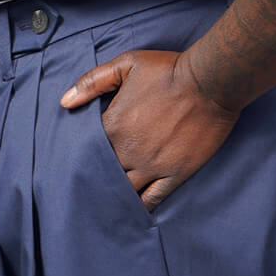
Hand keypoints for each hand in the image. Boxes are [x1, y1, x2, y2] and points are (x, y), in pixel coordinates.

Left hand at [59, 48, 237, 206]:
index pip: (88, 149)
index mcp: (113, 126)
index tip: (83, 158)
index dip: (85, 154)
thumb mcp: (126, 64)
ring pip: (125, 190)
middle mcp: (128, 151)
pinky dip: (141, 206)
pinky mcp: (175, 173)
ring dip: (116, 194)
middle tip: (93, 183)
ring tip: (109, 200)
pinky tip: (134, 210)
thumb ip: (92, 82)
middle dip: (98, 177)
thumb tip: (65, 102)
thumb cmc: (168, 70)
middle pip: (104, 173)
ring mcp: (152, 165)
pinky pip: (153, 198)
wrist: (210, 81)